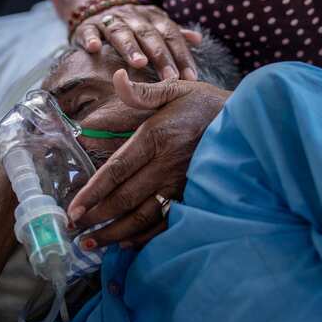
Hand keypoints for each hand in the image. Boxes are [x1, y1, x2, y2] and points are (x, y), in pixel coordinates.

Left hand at [66, 71, 229, 248]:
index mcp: (155, 137)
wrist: (248, 124)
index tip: (73, 208)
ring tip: (91, 243)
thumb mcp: (175, 90)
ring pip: (142, 216)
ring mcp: (181, 185)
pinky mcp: (194, 197)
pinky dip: (144, 236)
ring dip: (114, 233)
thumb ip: (142, 92)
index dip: (93, 192)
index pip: (116, 170)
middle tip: (74, 229)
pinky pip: (165, 223)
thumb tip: (118, 78)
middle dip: (96, 217)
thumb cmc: (206, 105)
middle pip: (124, 198)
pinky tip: (126, 242)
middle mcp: (166, 165)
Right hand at [75, 3, 202, 80]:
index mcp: (151, 17)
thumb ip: (174, 34)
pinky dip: (91, 38)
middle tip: (170, 76)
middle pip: (148, 35)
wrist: (96, 7)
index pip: (170, 34)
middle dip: (160, 55)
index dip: (181, 54)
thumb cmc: (131, 24)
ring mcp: (109, 20)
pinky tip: (94, 48)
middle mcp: (132, 16)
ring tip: (140, 63)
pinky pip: (88, 31)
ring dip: (130, 47)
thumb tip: (198, 39)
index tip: (191, 77)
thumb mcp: (153, 25)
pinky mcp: (87, 26)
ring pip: (121, 32)